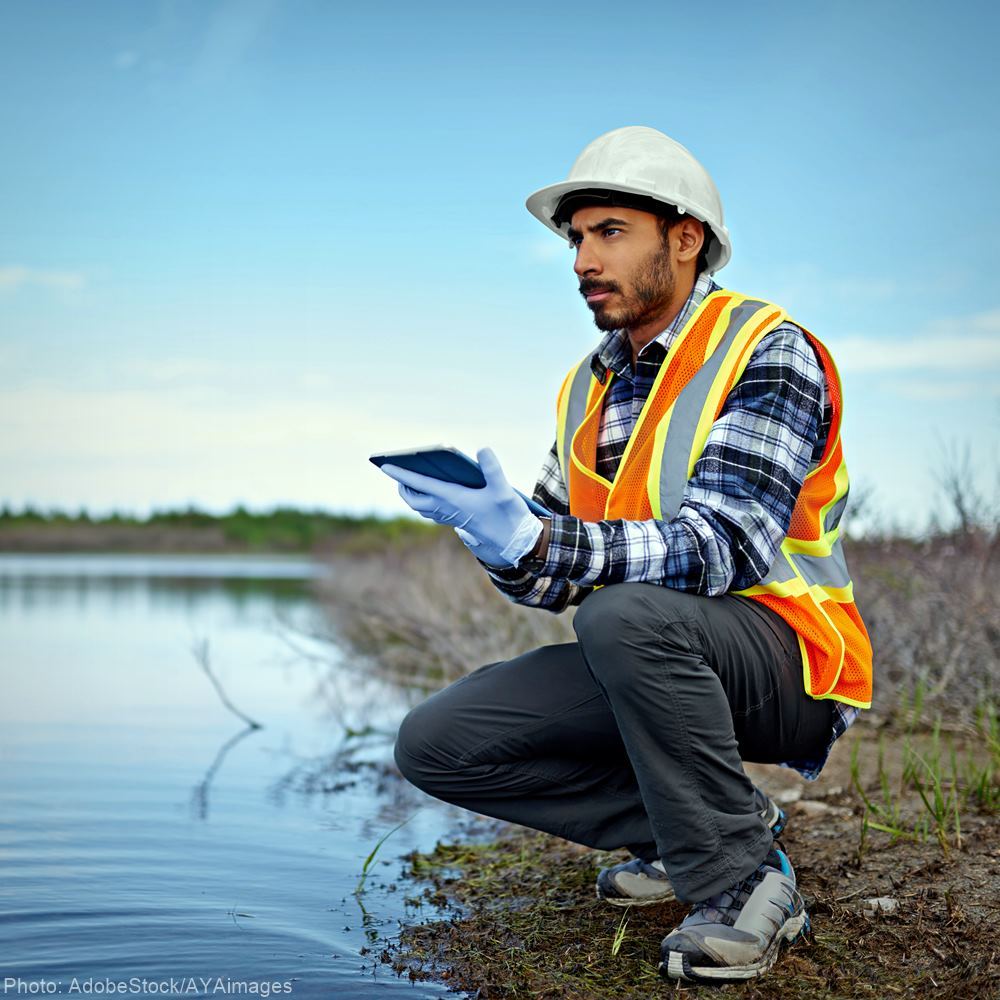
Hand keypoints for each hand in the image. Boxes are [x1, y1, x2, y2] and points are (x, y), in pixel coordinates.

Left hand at [379, 448, 541, 566]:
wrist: (515, 542)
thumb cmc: (508, 516)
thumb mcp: (504, 490)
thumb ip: (493, 469)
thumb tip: (482, 449)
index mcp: (453, 499)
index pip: (420, 484)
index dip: (401, 474)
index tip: (385, 465)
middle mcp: (447, 509)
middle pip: (414, 500)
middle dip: (403, 486)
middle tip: (397, 471)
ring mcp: (451, 516)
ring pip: (421, 507)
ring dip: (413, 494)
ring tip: (411, 478)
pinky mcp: (458, 520)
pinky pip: (433, 510)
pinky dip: (426, 500)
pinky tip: (434, 489)